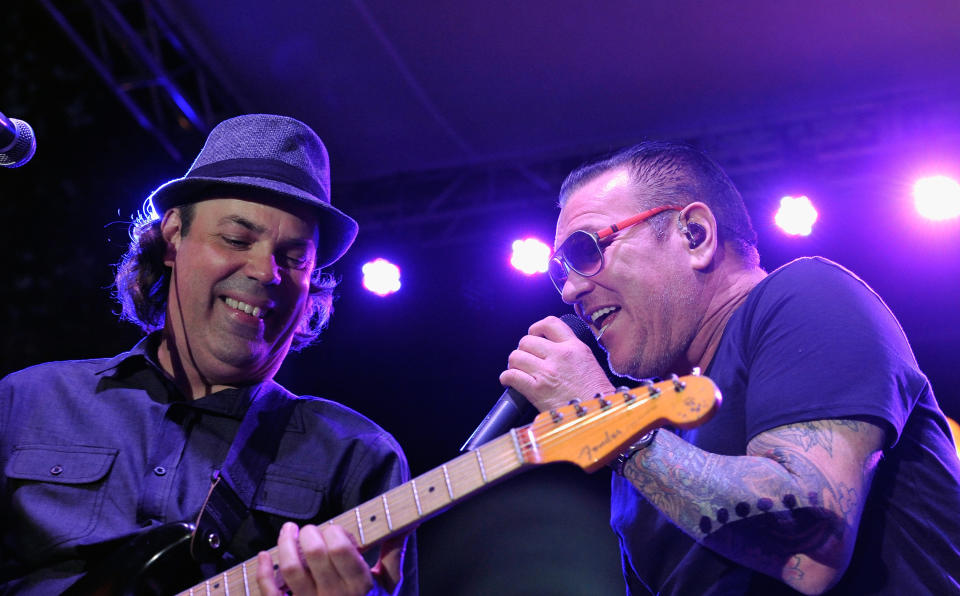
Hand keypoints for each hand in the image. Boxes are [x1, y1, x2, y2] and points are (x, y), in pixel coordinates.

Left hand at [256, 522, 384, 595]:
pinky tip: (265, 556)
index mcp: (361, 586)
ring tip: (289, 531)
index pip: (340, 548)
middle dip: (310, 533)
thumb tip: (410, 523)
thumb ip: (394, 552)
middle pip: (314, 553)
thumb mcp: (389, 584)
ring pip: (290, 569)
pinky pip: (270, 593)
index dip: (334, 532)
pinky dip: (263, 572)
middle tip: (310, 530)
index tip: (334, 531)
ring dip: (286, 544)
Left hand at [498, 315, 614, 411]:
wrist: (597, 416)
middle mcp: (560, 355)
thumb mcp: (589, 363)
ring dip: (514, 364)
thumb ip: (571, 352)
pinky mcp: (537, 390)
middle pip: (527, 340)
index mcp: (575, 347)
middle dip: (523, 350)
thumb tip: (550, 349)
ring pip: (516, 356)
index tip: (534, 335)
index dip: (537, 328)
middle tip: (526, 360)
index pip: (550, 323)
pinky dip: (507, 378)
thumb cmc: (596, 395)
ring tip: (519, 370)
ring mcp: (547, 372)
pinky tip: (510, 381)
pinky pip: (512, 376)